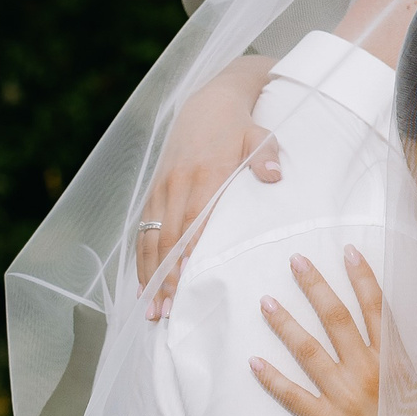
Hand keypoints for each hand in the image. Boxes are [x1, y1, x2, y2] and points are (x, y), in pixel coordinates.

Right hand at [138, 56, 278, 316]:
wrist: (209, 102)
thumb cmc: (240, 126)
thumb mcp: (259, 133)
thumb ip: (265, 154)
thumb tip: (274, 174)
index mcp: (207, 171)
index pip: (194, 220)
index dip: (187, 254)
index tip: (185, 286)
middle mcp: (179, 182)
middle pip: (168, 237)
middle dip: (165, 277)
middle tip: (164, 313)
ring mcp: (163, 187)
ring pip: (151, 237)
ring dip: (150, 275)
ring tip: (151, 310)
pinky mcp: (154, 190)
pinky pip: (143, 229)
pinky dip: (141, 259)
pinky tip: (143, 286)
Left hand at [249, 248, 416, 415]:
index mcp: (397, 364)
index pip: (376, 309)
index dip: (362, 277)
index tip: (346, 251)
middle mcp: (368, 374)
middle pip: (336, 320)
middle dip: (314, 287)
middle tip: (295, 260)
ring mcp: (345, 399)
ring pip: (309, 352)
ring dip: (285, 325)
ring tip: (265, 302)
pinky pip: (294, 398)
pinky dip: (272, 380)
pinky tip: (252, 362)